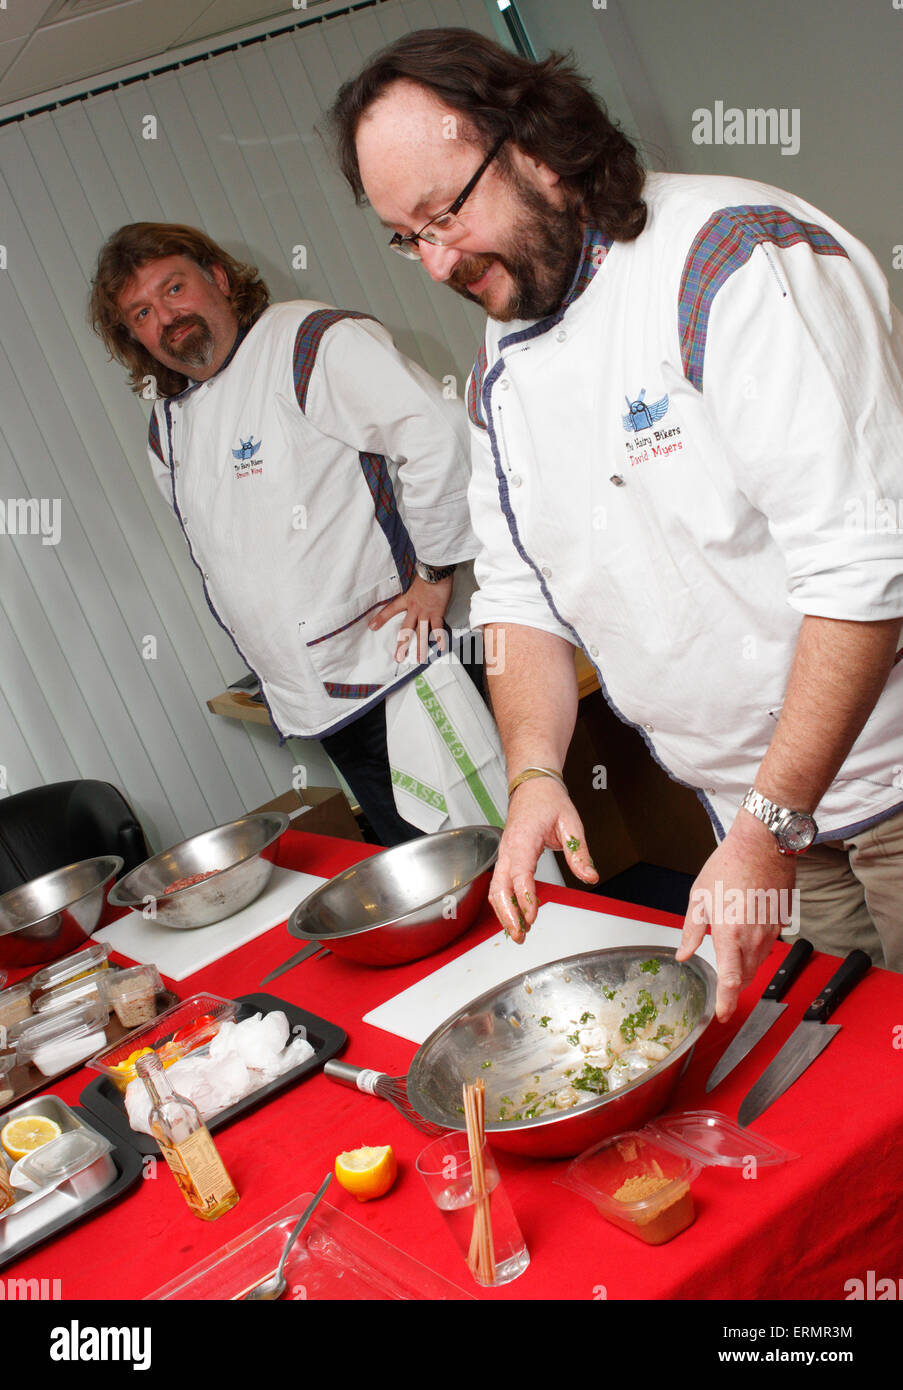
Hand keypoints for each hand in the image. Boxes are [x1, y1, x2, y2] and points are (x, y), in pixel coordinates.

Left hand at [368, 574, 453, 663]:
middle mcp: (414, 609)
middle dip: (402, 644)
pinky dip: (440, 638)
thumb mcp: (414, 582)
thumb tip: (415, 592)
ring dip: (420, 647)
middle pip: (406, 630)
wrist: (435, 571)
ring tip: (419, 659)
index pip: (390, 610)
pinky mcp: (437, 613)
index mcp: (406, 600)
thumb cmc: (426, 574)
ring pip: (421, 633)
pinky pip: (438, 628)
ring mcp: (425, 613)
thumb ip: (413, 591)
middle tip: (398, 657)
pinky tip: (440, 648)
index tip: (372, 627)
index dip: (381, 618)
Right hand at [489, 777, 597, 941]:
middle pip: (499, 887)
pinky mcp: (506, 859)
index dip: (524, 896)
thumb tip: (589, 876)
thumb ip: (578, 852)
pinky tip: (517, 917)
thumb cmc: (549, 800)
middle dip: (507, 914)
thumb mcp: (571, 822)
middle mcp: (508, 849)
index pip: (519, 873)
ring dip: (504, 913)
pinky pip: (500, 884)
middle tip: (521, 935)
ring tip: (519, 932)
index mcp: (523, 839)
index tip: (532, 916)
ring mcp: (504, 855)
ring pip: (496, 889)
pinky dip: (505, 903)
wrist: (532, 785)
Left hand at [676, 812, 796, 1021]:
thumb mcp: (699, 898)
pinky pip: (769, 946)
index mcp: (729, 934)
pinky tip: (747, 936)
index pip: (730, 980)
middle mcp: (753, 938)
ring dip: (746, 968)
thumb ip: (691, 931)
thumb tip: (684, 953)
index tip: (723, 1015)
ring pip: (759, 963)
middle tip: (723, 988)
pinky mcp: (782, 922)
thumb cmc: (729, 866)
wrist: (763, 845)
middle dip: (734, 986)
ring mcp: (771, 931)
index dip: (726, 1002)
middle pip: (746, 976)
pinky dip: (757, 949)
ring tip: (733, 961)